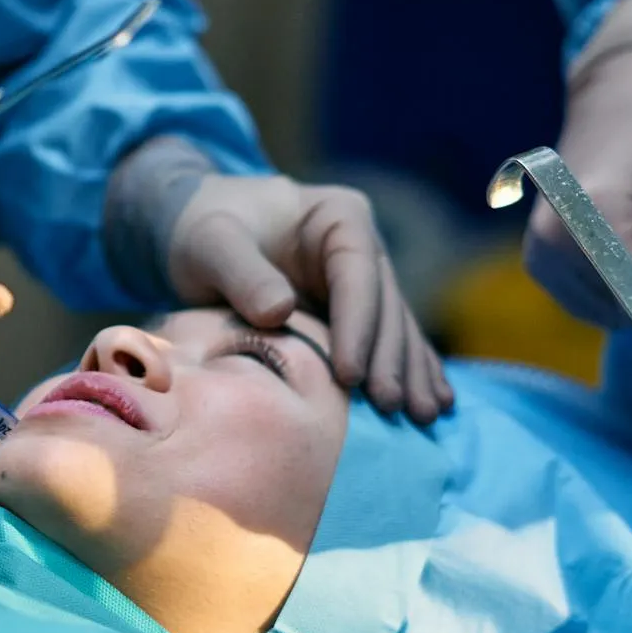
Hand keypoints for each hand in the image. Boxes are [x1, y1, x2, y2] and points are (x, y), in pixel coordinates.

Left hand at [166, 173, 451, 422]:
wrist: (195, 230)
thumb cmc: (202, 229)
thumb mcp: (212, 244)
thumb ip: (242, 273)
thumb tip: (280, 311)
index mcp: (337, 216)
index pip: (358, 273)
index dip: (358, 326)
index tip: (350, 376)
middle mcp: (362, 245)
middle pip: (386, 305)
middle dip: (390, 358)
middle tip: (392, 407)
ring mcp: (363, 278)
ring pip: (395, 327)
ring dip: (411, 372)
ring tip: (425, 416)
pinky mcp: (355, 308)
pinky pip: (387, 340)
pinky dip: (409, 371)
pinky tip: (435, 402)